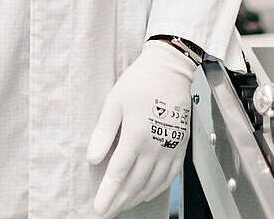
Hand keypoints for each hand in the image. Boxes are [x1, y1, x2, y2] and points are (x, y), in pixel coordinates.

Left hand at [87, 41, 197, 214]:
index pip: (119, 174)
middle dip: (119, 201)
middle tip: (107, 211)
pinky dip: (157, 189)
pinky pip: (170, 177)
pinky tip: (147, 193)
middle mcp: (155, 146)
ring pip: (153, 184)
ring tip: (123, 205)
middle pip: (135, 183)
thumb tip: (93, 158)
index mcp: (136, 136)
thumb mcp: (114, 102)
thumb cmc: (141, 81)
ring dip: (136, 198)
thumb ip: (103, 132)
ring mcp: (170, 148)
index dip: (108, 194)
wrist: (170, 69)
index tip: (99, 208)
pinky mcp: (180, 147)